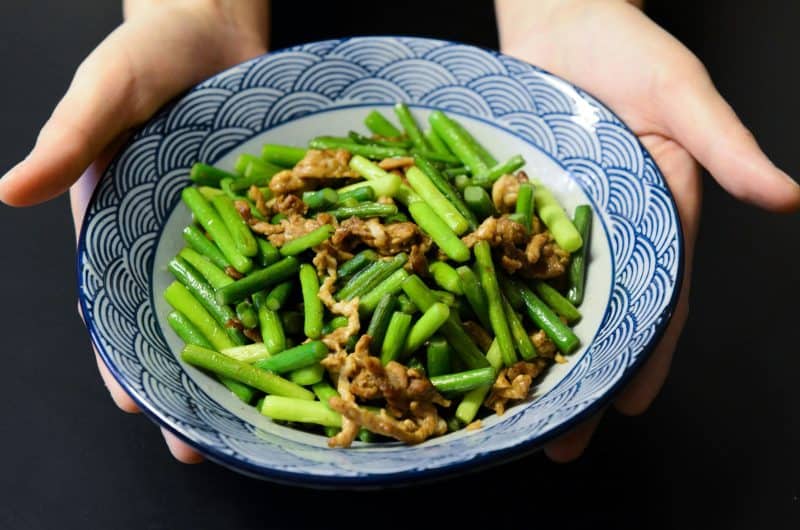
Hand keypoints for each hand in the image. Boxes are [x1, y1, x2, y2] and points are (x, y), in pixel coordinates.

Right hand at [0, 0, 268, 463]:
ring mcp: (222, 226)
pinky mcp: (266, 207)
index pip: (112, 303)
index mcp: (119, 223)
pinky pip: (281, 257)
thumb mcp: (103, 92)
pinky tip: (314, 336)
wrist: (212, 22)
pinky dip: (293, 295)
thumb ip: (69, 141)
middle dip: (188, 380)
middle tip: (204, 442)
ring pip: (234, 302)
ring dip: (246, 354)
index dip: (122, 355)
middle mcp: (170, 235)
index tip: (137, 405)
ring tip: (263, 414)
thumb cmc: (147, 52)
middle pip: (175, 319)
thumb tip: (9, 191)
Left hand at [496, 0, 799, 460]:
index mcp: (657, 216)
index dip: (646, 353)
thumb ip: (726, 148)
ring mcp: (557, 221)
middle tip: (559, 440)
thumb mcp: (683, 96)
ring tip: (510, 413)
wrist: (560, 19)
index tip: (627, 404)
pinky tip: (470, 336)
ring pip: (545, 298)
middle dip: (583, 376)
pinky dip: (489, 296)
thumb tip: (787, 198)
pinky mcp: (515, 205)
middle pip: (598, 314)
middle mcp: (607, 229)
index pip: (658, 298)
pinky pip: (501, 257)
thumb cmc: (628, 51)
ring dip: (531, 354)